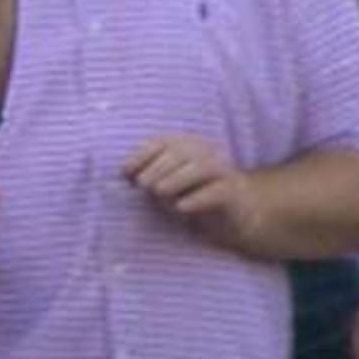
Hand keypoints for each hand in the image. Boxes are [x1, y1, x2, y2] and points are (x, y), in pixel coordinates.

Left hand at [124, 133, 262, 253]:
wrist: (234, 215)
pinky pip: (217, 192)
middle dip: (157, 168)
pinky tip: (180, 208)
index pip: (162, 142)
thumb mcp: (166, 185)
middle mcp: (205, 153)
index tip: (125, 173)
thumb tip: (123, 175)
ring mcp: (222, 172)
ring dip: (177, 179)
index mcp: (186, 146)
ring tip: (159, 193)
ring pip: (201, 167)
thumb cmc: (192, 196)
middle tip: (143, 186)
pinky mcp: (232, 193)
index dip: (141, 155)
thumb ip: (146, 176)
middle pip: (181, 152)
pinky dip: (197, 199)